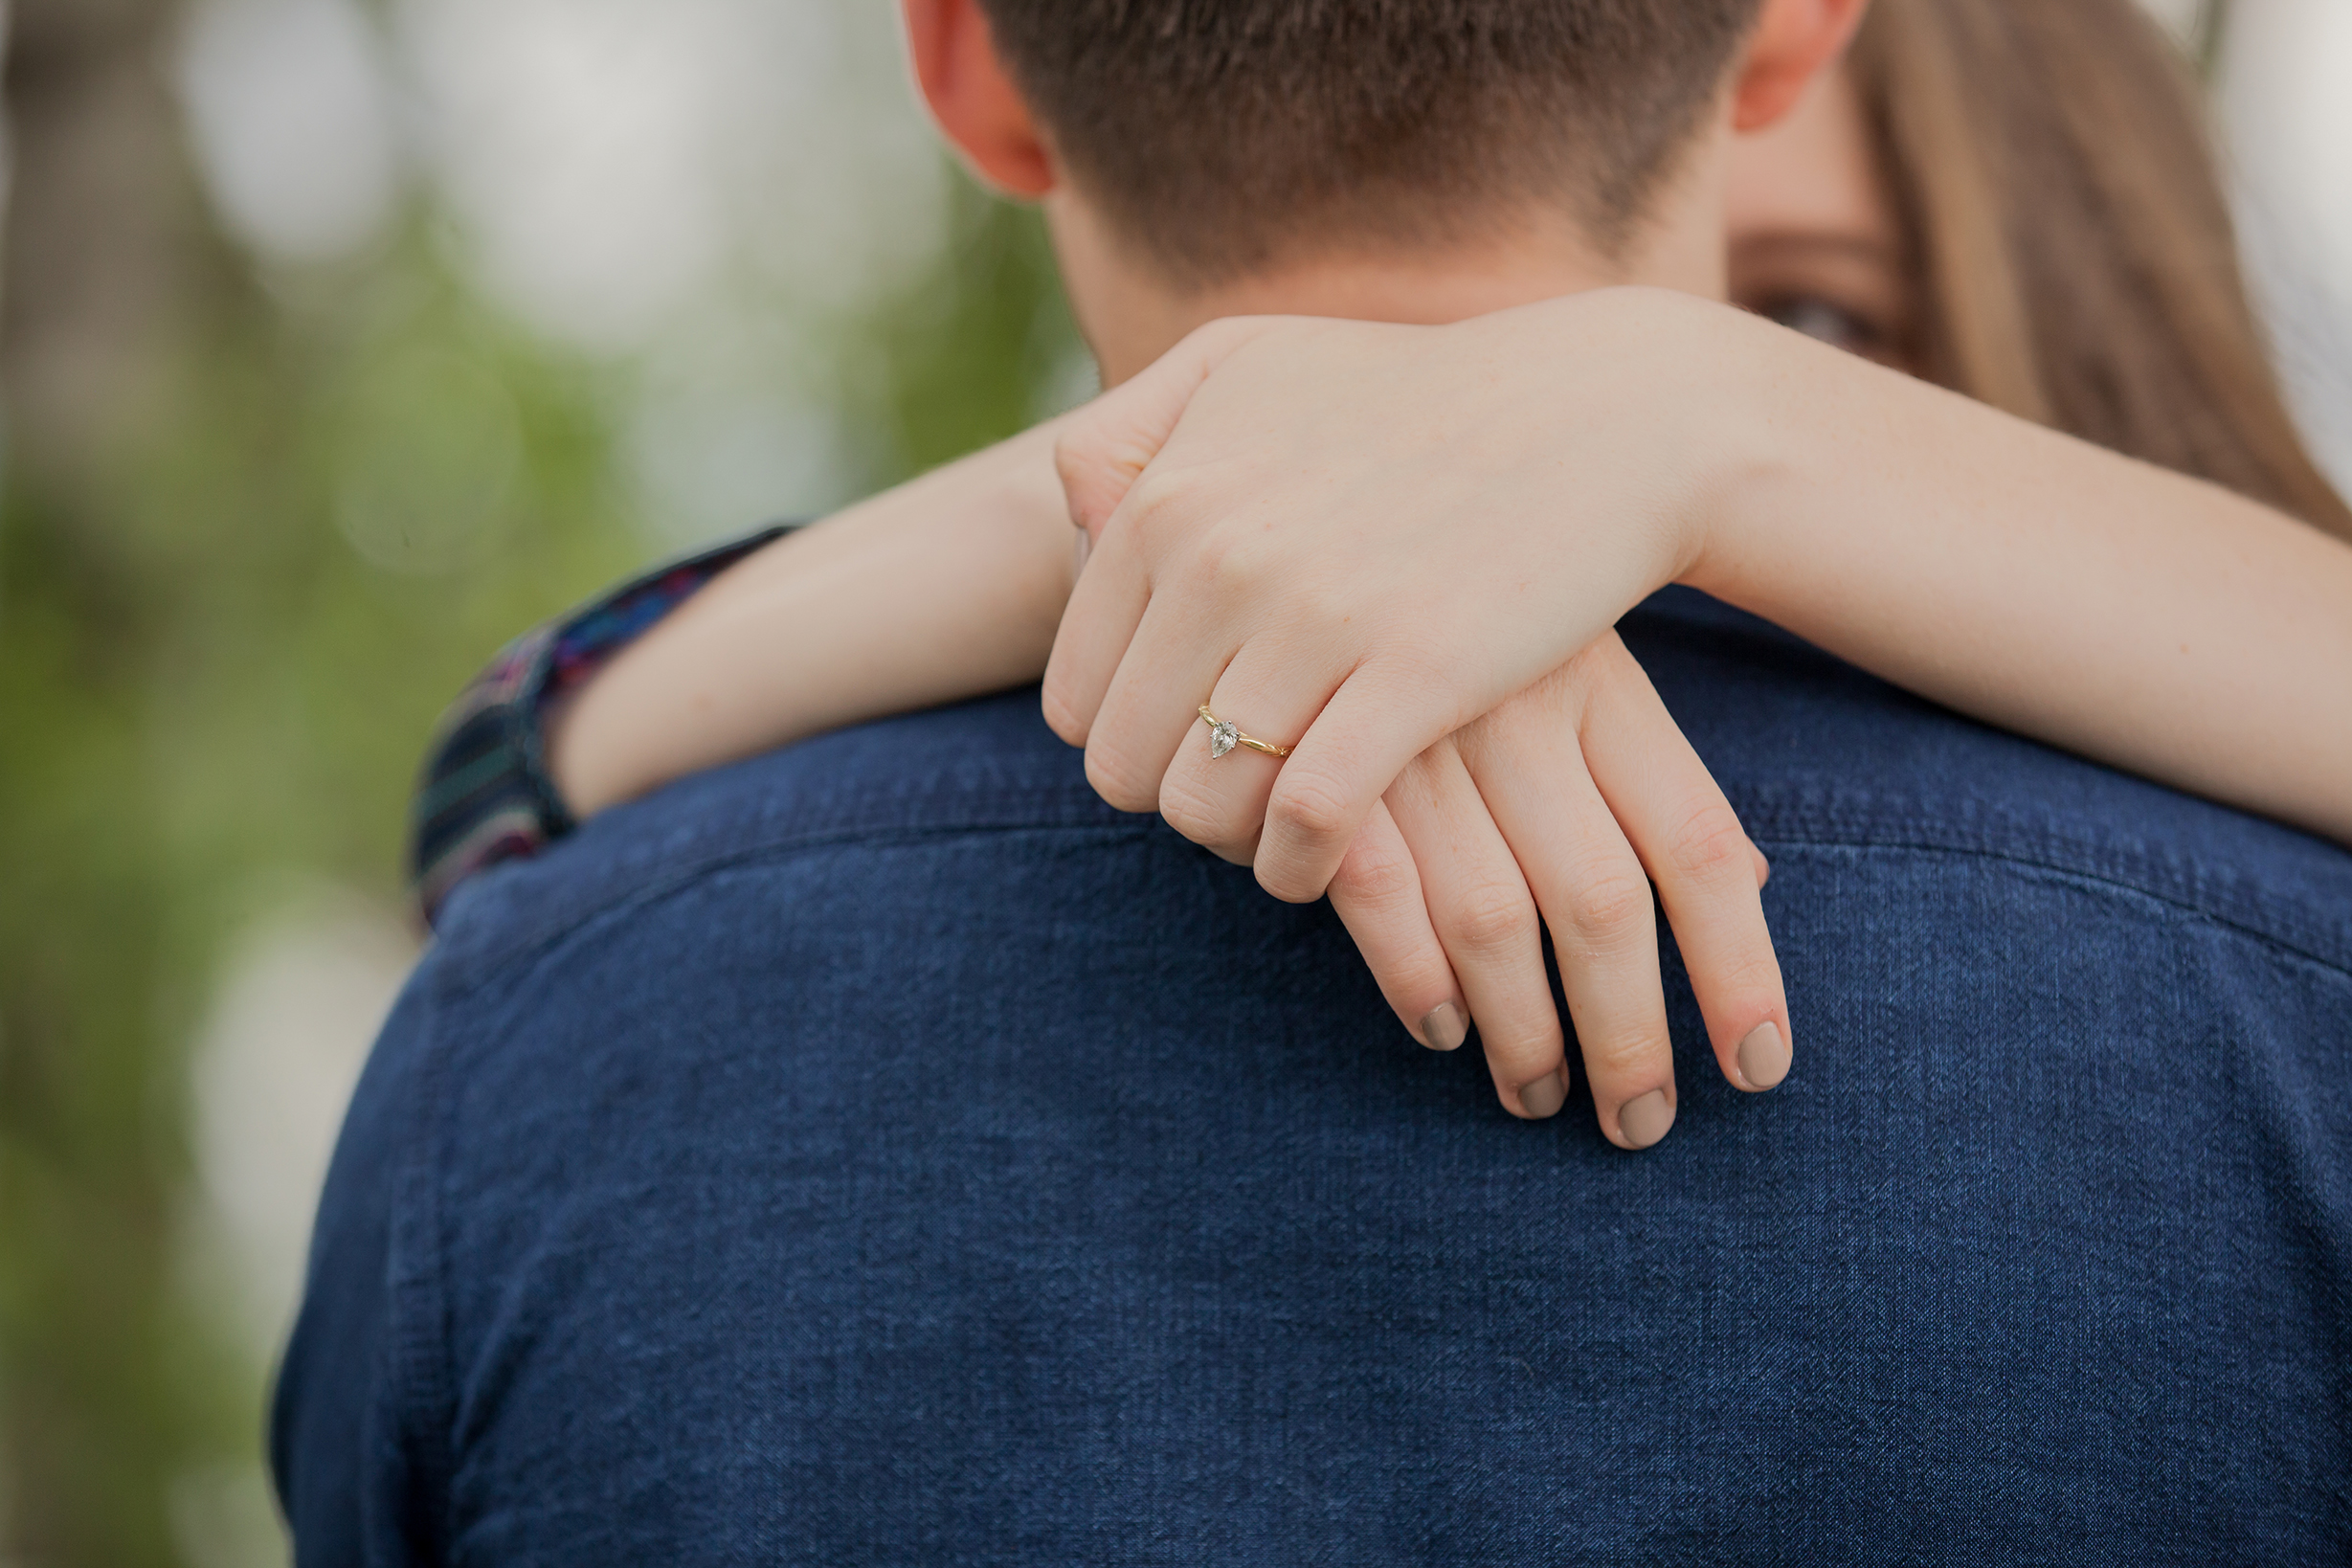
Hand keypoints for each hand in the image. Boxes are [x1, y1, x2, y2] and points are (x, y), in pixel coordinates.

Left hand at [1042, 287, 1773, 903]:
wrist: (1602, 415)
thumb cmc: (1417, 397)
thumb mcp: (1248, 365)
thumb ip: (1135, 433)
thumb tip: (1075, 518)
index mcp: (1164, 498)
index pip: (1077, 695)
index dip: (1129, 744)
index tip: (1193, 747)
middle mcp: (1217, 555)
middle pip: (1127, 766)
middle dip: (1178, 801)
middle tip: (1245, 797)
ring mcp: (1312, 617)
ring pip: (1203, 807)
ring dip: (1239, 844)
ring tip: (1287, 828)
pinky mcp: (1410, 674)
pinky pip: (1305, 821)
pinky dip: (1301, 865)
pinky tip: (1327, 859)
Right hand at [1284, 635, 1792, 1144]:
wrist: (1303, 497)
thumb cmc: (1457, 594)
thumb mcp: (1570, 650)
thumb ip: (1646, 766)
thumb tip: (1753, 884)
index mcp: (1599, 679)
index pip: (1698, 845)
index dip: (1738, 971)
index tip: (1759, 1068)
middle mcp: (1520, 707)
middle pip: (1604, 904)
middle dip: (1630, 1036)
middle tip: (1642, 1124)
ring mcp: (1420, 735)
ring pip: (1495, 920)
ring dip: (1524, 1031)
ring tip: (1538, 1093)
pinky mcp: (1323, 759)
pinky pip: (1379, 897)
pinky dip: (1413, 978)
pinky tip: (1442, 1027)